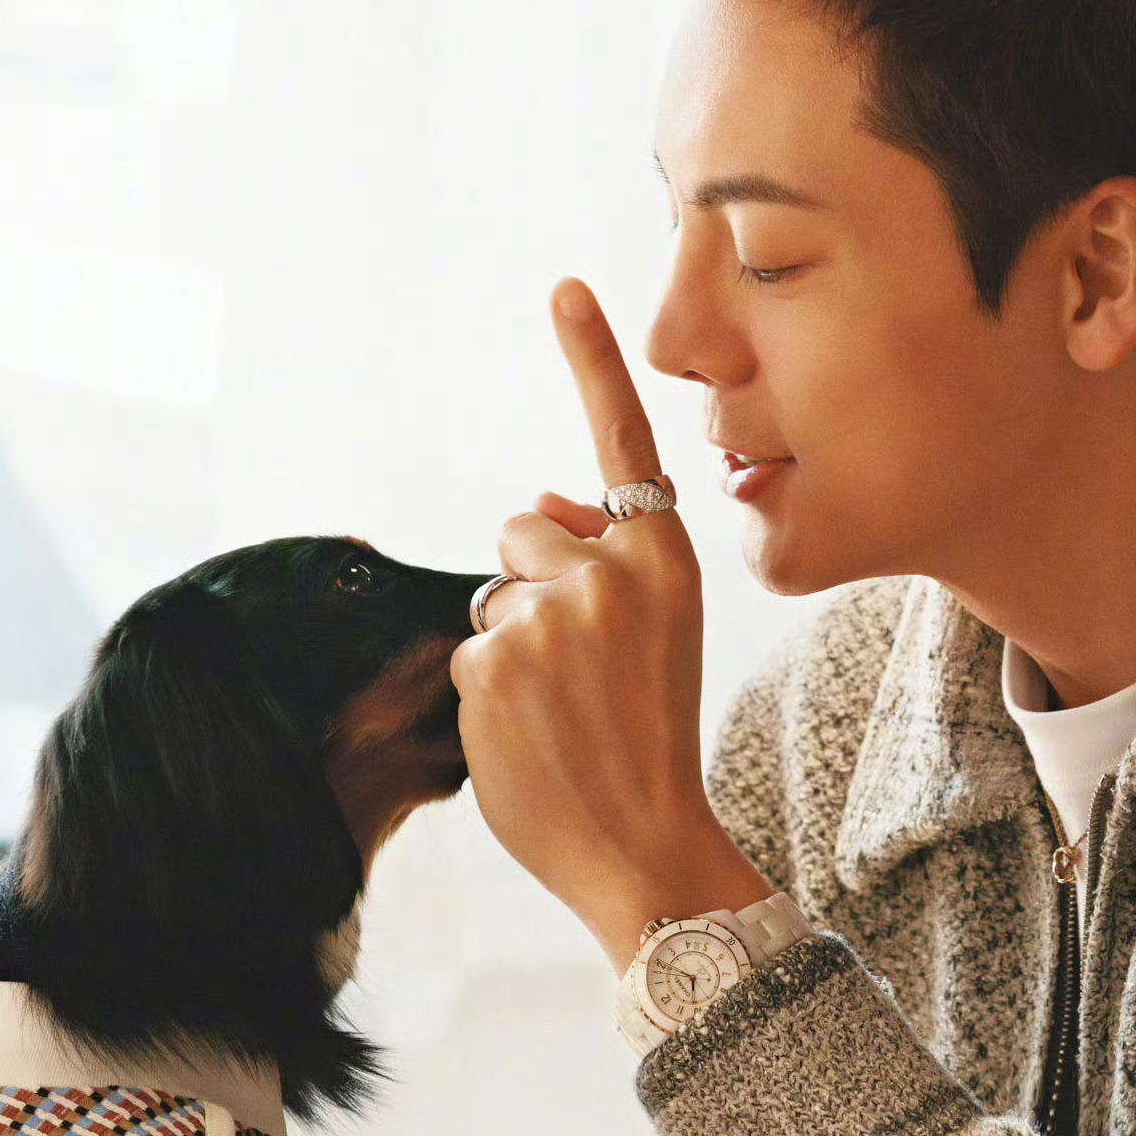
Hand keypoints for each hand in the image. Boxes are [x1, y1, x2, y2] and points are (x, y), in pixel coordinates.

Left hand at [453, 281, 764, 969]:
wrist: (647, 846)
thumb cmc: (651, 743)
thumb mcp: (659, 637)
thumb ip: (608, 564)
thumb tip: (541, 503)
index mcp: (667, 558)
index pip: (621, 441)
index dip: (592, 358)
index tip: (562, 288)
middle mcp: (613, 569)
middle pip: (525, 529)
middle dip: (534, 583)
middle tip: (579, 671)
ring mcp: (551, 611)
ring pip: (494, 590)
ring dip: (509, 637)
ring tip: (557, 708)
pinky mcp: (495, 656)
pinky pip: (468, 646)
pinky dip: (487, 690)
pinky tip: (530, 733)